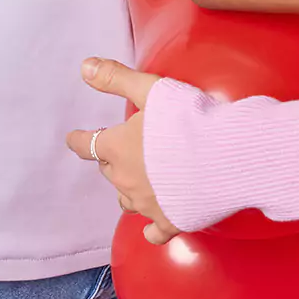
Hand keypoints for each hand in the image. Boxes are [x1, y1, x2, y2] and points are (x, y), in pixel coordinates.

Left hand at [66, 58, 179, 244]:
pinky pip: (153, 232)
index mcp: (118, 147)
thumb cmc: (187, 118)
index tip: (74, 138)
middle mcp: (126, 179)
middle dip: (112, 160)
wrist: (224, 155)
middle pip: (109, 171)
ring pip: (126, 200)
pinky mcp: (171, 221)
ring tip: (139, 181)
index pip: (87, 145)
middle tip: (122, 150)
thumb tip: (84, 66)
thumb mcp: (150, 88)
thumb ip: (116, 78)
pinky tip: (153, 227)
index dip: (80, 140)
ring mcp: (147, 204)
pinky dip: (151, 227)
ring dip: (129, 189)